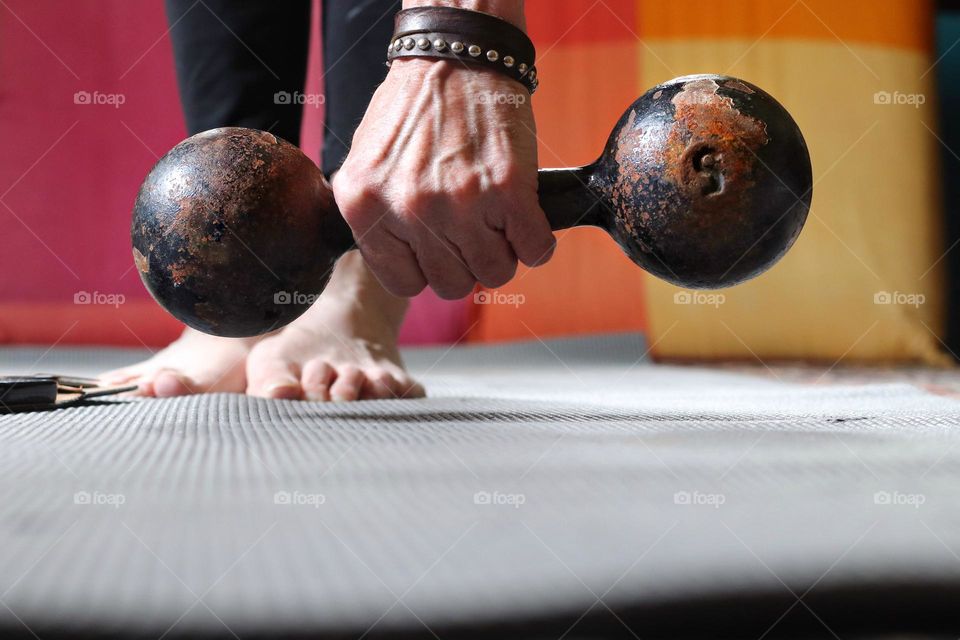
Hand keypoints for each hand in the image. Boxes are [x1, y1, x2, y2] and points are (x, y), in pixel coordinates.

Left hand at [332, 58, 554, 298]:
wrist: (458, 52)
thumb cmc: (416, 105)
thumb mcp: (369, 161)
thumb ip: (379, 216)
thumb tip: (404, 262)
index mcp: (366, 205)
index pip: (403, 282)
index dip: (428, 267)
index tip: (440, 248)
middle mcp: (409, 210)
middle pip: (452, 283)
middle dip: (467, 260)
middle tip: (475, 227)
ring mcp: (459, 204)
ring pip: (494, 273)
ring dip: (504, 252)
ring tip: (499, 217)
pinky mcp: (507, 191)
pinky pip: (534, 250)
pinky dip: (538, 241)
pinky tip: (526, 215)